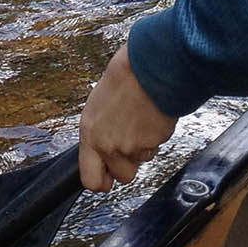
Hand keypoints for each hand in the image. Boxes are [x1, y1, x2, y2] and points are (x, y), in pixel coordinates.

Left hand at [78, 42, 176, 191]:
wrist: (149, 65)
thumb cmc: (125, 76)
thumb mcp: (99, 104)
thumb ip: (100, 132)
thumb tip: (104, 148)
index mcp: (90, 134)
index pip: (90, 179)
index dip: (102, 181)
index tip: (107, 176)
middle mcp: (109, 144)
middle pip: (122, 176)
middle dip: (128, 163)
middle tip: (131, 140)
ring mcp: (132, 146)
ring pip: (142, 160)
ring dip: (144, 146)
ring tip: (141, 118)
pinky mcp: (154, 142)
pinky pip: (157, 146)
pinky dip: (157, 135)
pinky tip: (152, 115)